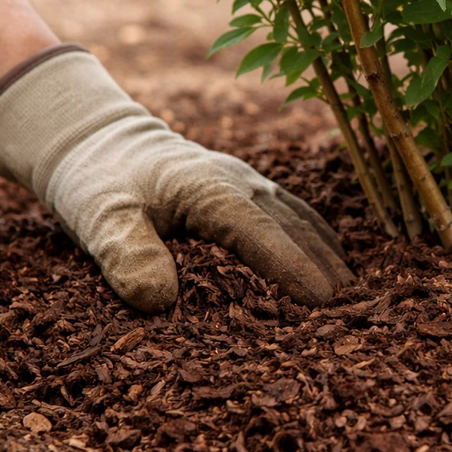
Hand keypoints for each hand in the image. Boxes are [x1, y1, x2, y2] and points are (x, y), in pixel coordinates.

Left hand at [0, 45, 351, 312]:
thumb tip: (160, 301)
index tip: (321, 304)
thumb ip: (125, 253)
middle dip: (325, 268)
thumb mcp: (98, 217)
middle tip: (351, 313)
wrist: (99, 138)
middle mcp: (241, 182)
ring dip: (329, 254)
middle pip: (295, 227)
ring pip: (303, 218)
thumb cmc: (99, 182)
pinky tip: (335, 259)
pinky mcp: (252, 186)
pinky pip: (297, 211)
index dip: (294, 268)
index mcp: (210, 190)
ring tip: (353, 294)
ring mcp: (251, 181)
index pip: (262, 234)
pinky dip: (321, 237)